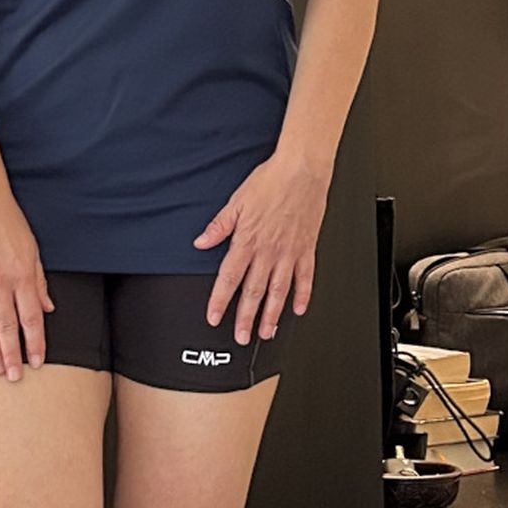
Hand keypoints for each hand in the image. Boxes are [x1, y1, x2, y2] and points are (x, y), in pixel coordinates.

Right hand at [0, 185, 53, 380]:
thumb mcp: (33, 249)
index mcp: (21, 275)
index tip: (37, 360)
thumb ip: (39, 281)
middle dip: (11, 355)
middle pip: (7, 327)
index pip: (30, 318)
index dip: (34, 343)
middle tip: (13, 376)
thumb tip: (46, 306)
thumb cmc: (7, 220)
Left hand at [192, 150, 327, 342]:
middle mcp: (269, 251)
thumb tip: (201, 242)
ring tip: (266, 332)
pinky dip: (303, 295)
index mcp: (247, 241)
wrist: (302, 170)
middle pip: (253, 292)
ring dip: (272, 314)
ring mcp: (289, 252)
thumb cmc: (271, 181)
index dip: (219, 300)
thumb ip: (219, 226)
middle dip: (245, 318)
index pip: (229, 278)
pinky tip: (298, 309)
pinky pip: (305, 277)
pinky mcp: (307, 248)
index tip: (213, 317)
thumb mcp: (237, 202)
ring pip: (279, 291)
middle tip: (241, 337)